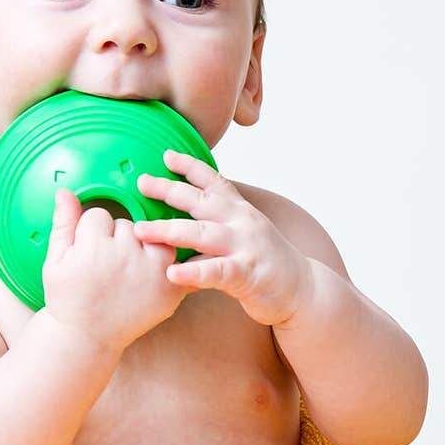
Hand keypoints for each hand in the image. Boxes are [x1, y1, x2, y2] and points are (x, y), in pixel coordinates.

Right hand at [42, 188, 187, 353]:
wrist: (86, 338)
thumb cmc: (67, 298)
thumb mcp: (55, 261)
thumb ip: (64, 223)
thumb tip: (65, 192)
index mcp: (95, 245)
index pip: (100, 216)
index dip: (92, 233)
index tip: (87, 252)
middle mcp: (127, 255)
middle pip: (129, 225)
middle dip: (118, 239)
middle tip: (108, 266)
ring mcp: (153, 272)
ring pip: (154, 238)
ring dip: (146, 248)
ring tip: (128, 273)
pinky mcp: (170, 289)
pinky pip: (175, 261)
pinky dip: (169, 266)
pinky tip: (154, 277)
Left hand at [133, 150, 314, 327]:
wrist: (303, 289)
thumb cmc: (266, 261)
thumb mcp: (245, 230)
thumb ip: (219, 220)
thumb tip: (185, 210)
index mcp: (240, 210)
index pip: (214, 181)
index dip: (190, 166)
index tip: (166, 155)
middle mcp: (242, 222)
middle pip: (200, 201)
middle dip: (169, 190)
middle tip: (141, 183)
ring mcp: (245, 246)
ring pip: (201, 233)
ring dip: (168, 230)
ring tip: (140, 230)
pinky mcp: (247, 274)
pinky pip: (215, 271)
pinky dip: (192, 271)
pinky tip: (171, 273)